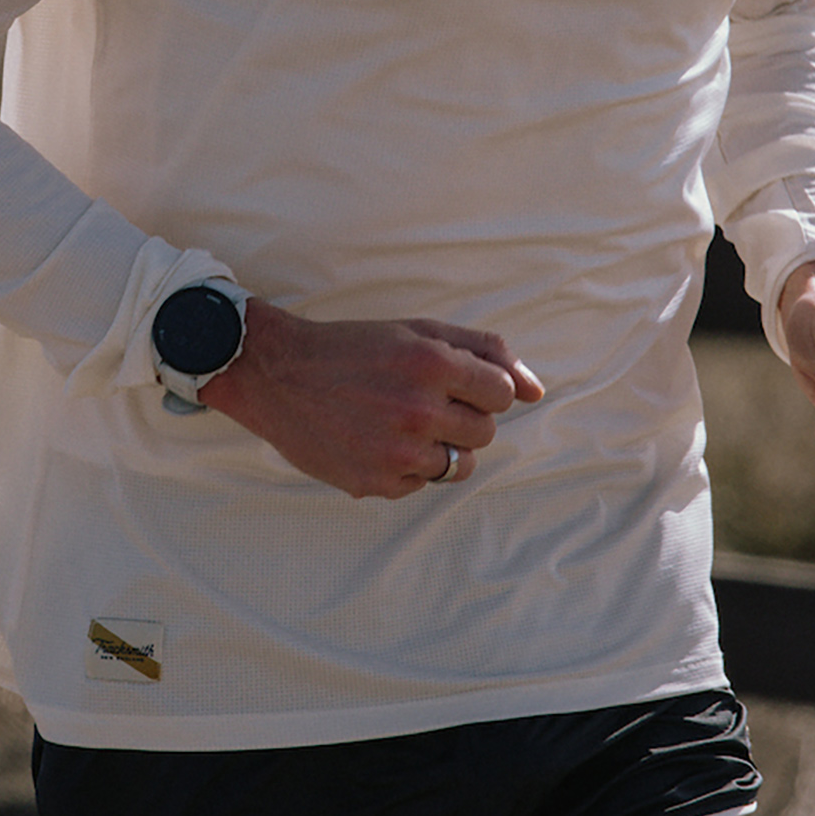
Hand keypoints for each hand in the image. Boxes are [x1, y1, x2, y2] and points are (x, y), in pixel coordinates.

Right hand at [200, 298, 544, 499]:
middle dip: (463, 416)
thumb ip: (486, 352)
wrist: (278, 375)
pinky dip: (408, 466)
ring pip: (460, 464)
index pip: (502, 394)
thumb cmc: (355, 347)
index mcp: (432, 363)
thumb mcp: (420, 332)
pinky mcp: (376, 483)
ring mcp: (396, 452)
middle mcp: (418, 409)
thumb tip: (537, 391)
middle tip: (421, 400)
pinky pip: (422, 483)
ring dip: (441, 446)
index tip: (454, 383)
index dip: (482, 388)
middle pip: (485, 431)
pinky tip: (377, 441)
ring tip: (403, 423)